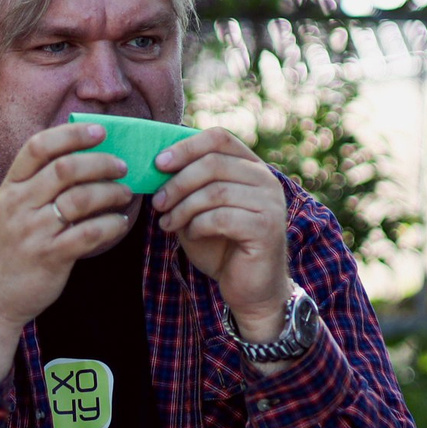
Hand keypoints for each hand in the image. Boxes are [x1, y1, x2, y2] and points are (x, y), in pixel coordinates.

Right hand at [0, 120, 135, 386]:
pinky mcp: (49, 257)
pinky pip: (90, 233)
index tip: (100, 131)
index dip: (72, 134)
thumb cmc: (5, 253)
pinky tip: (120, 223)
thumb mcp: (8, 213)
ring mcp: (33, 231)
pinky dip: (111, 224)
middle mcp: (18, 205)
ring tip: (124, 194)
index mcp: (9, 189)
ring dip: (111, 192)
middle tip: (122, 166)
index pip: (38, 147)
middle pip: (66, 169)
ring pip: (81, 199)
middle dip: (101, 162)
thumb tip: (79, 161)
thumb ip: (34, 188)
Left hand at [150, 128, 290, 338]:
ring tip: (167, 223)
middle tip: (157, 202)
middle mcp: (266, 180)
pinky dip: (197, 225)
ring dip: (183, 207)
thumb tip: (156, 163)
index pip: (219, 138)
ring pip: (215, 191)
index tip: (158, 163)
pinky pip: (221, 217)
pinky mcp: (266, 228)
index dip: (186, 147)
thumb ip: (187, 186)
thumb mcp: (199, 210)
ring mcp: (270, 203)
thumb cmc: (221, 247)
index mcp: (251, 167)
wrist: (249, 289)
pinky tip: (188, 235)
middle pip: (213, 162)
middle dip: (178, 182)